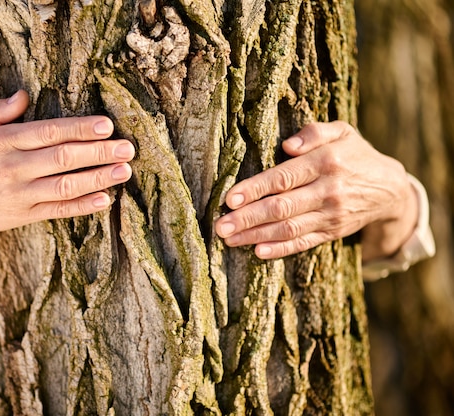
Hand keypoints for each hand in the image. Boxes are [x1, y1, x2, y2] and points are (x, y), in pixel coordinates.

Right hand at [0, 90, 134, 298]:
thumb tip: (24, 95)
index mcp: (2, 141)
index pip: (48, 132)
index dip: (79, 129)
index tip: (106, 125)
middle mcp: (13, 168)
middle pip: (63, 158)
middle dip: (99, 153)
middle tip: (128, 148)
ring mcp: (20, 194)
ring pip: (66, 185)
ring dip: (98, 178)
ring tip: (125, 171)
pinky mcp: (24, 215)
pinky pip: (58, 210)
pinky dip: (82, 206)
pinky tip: (105, 199)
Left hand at [214, 121, 417, 259]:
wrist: (390, 189)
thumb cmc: (355, 154)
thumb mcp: (342, 131)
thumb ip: (315, 132)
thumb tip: (288, 145)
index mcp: (325, 162)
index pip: (283, 178)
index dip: (255, 189)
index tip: (230, 199)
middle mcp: (328, 191)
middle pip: (281, 207)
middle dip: (247, 218)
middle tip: (220, 226)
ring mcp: (330, 215)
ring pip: (288, 229)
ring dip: (256, 236)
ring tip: (228, 240)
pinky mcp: (331, 232)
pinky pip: (303, 243)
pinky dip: (281, 249)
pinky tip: (258, 252)